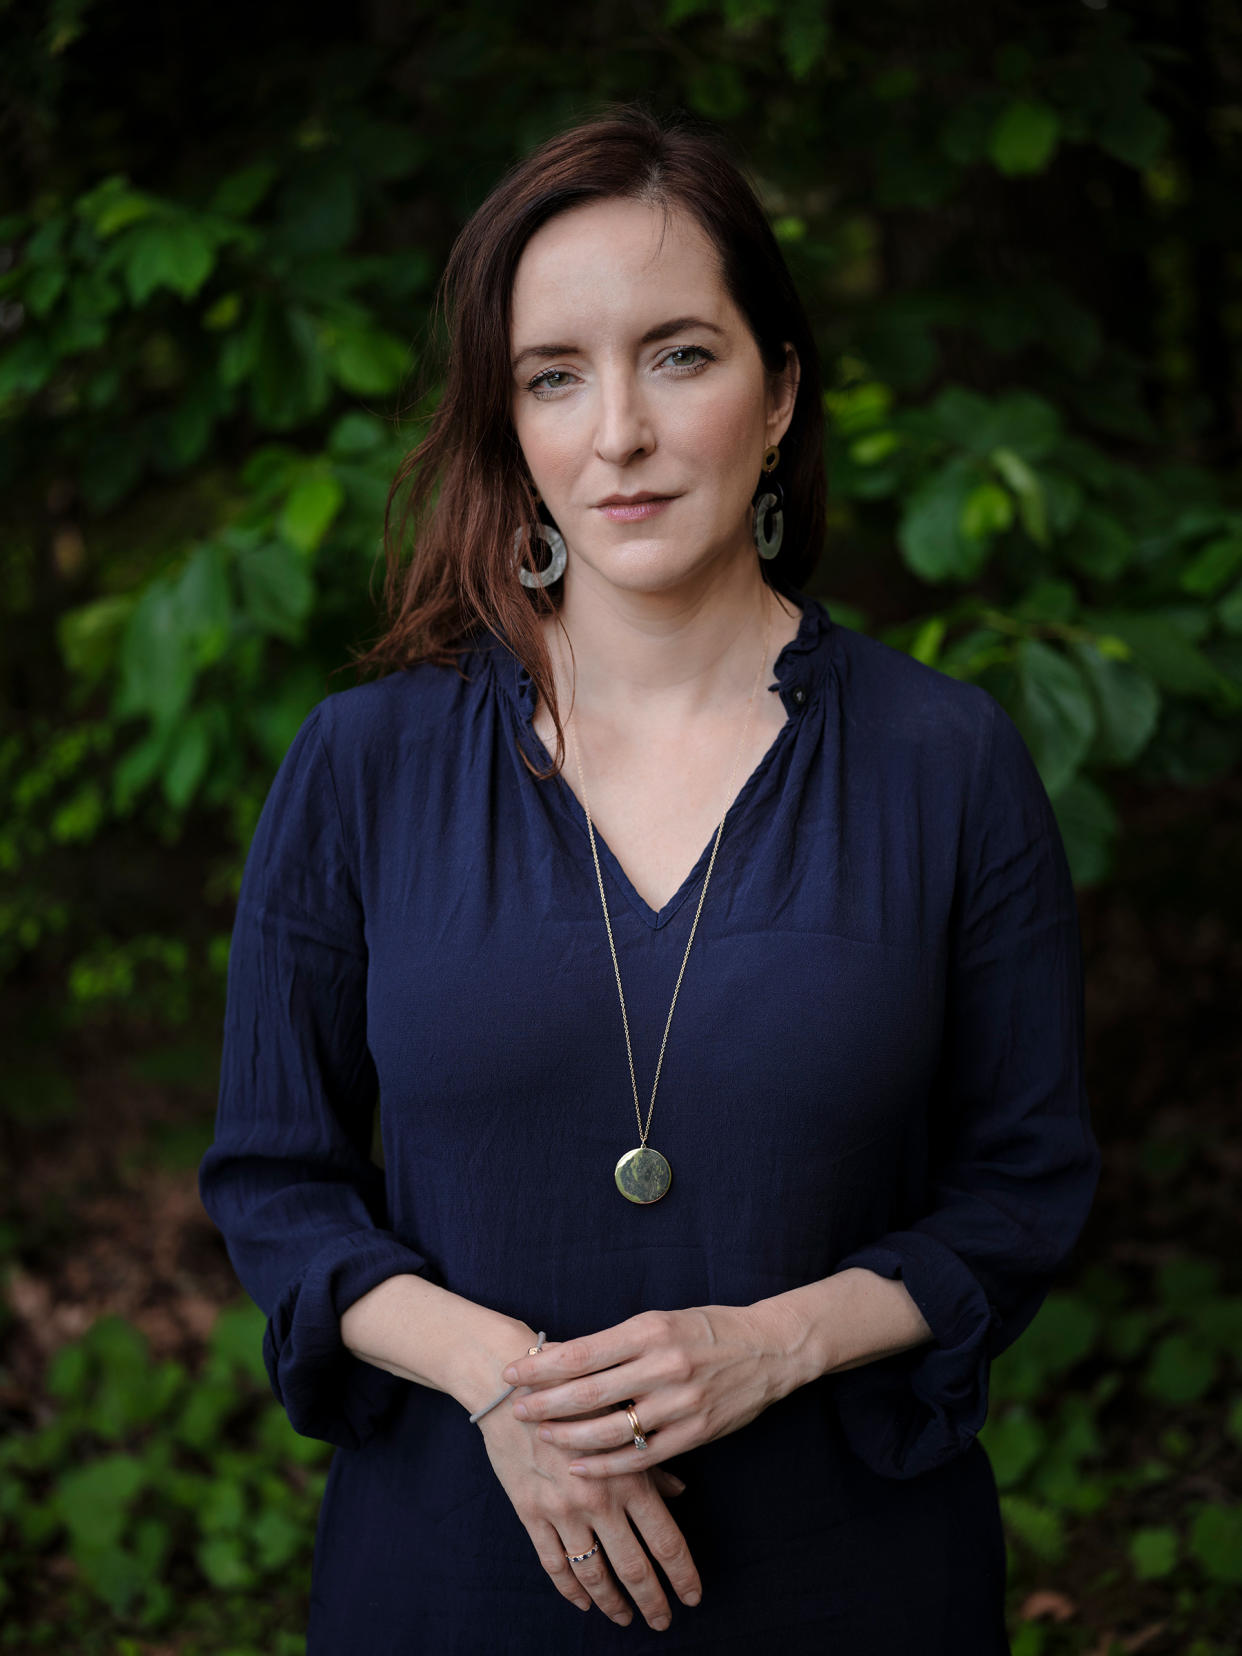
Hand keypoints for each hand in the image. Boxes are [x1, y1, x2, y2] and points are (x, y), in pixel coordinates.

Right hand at [477, 1355, 702, 1629]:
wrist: (510, 1387)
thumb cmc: (574, 1393)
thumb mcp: (621, 1418)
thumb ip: (651, 1460)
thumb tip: (680, 1491)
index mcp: (628, 1475)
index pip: (665, 1541)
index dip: (682, 1575)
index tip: (692, 1597)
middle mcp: (598, 1499)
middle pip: (633, 1567)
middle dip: (651, 1600)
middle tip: (662, 1622)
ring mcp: (562, 1510)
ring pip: (593, 1573)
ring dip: (612, 1603)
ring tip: (626, 1618)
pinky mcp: (531, 1513)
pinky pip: (553, 1563)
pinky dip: (570, 1589)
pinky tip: (583, 1601)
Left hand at [501, 1305, 796, 1478]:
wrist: (769, 1349)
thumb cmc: (707, 1330)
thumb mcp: (661, 1320)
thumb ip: (619, 1342)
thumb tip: (564, 1359)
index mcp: (650, 1330)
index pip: (583, 1352)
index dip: (543, 1367)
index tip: (513, 1373)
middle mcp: (663, 1365)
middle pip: (590, 1392)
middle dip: (546, 1403)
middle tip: (515, 1410)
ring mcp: (680, 1403)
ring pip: (611, 1430)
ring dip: (569, 1437)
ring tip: (542, 1436)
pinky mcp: (695, 1434)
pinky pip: (641, 1457)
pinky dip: (606, 1465)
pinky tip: (579, 1465)